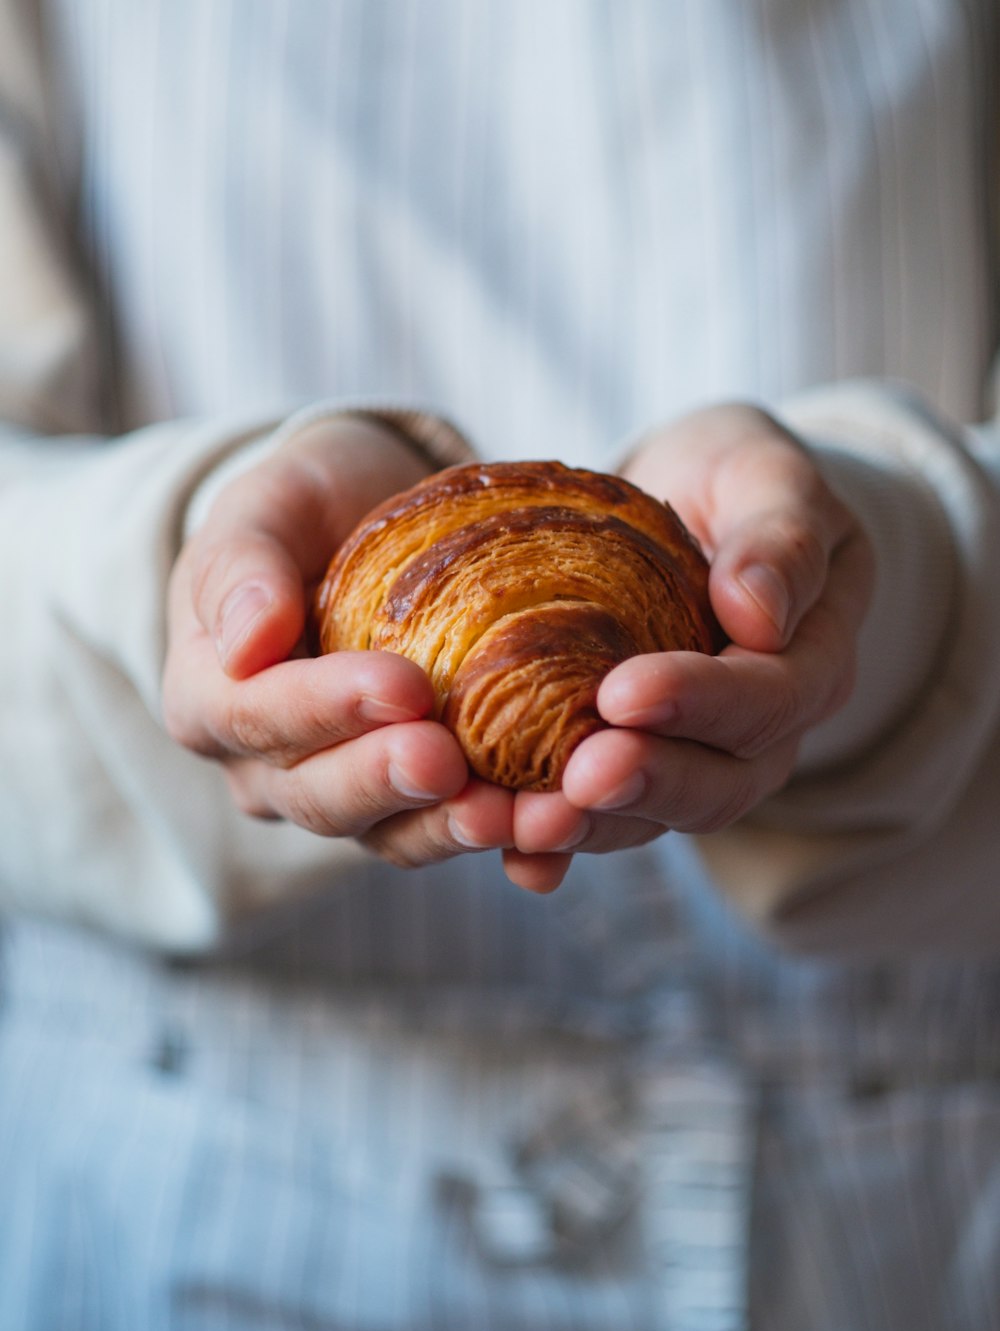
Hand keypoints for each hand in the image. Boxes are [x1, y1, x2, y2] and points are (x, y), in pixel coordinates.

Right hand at [163, 416, 514, 871]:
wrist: (373, 522)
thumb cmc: (308, 506)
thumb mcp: (266, 503)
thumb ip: (240, 565)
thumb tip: (246, 644)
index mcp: (210, 697)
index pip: (253, 716)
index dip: (323, 709)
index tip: (401, 686)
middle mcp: (269, 767)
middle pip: (319, 795)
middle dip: (387, 781)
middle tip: (450, 761)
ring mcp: (346, 793)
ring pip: (391, 833)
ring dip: (452, 829)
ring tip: (516, 814)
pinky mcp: (418, 804)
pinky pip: (453, 831)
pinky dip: (507, 838)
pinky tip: (557, 828)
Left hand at [506, 404, 874, 888]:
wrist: (687, 505)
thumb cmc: (731, 478)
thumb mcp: (766, 473)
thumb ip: (782, 536)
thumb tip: (760, 613)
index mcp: (811, 659)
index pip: (769, 698)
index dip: (701, 703)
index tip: (622, 692)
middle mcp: (761, 731)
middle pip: (719, 783)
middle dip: (646, 784)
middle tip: (577, 779)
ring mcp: (695, 759)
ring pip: (655, 815)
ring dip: (590, 828)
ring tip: (522, 824)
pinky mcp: (632, 766)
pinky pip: (601, 816)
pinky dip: (558, 846)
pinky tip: (512, 857)